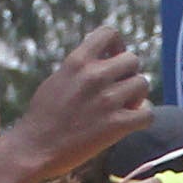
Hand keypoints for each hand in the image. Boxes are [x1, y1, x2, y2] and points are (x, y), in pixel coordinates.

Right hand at [16, 29, 151, 177]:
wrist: (34, 149)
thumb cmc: (43, 116)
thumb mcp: (58, 78)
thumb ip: (80, 66)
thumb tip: (101, 56)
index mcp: (77, 61)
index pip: (110, 33)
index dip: (118, 45)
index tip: (113, 59)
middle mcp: (94, 76)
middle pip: (133, 60)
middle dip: (129, 74)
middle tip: (119, 90)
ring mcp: (107, 100)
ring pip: (143, 84)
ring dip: (137, 96)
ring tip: (124, 107)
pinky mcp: (116, 125)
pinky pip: (148, 114)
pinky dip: (142, 119)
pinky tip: (130, 123)